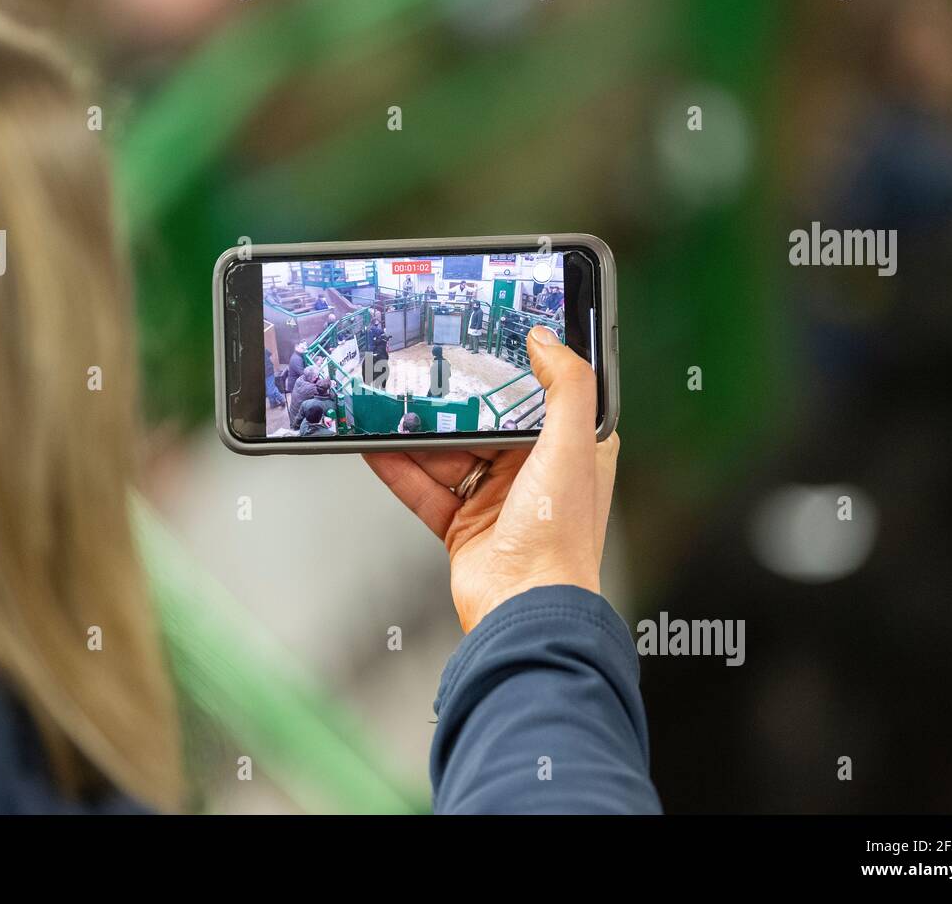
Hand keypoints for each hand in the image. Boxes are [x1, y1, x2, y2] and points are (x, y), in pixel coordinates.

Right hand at [364, 326, 618, 632]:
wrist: (523, 610)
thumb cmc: (559, 540)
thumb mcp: (573, 447)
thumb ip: (566, 387)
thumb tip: (548, 342)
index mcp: (570, 453)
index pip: (538, 399)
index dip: (512, 374)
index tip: (484, 347)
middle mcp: (533, 475)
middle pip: (483, 425)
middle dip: (451, 404)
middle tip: (422, 374)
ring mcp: (495, 500)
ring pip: (448, 455)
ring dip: (418, 435)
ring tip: (390, 405)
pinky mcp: (462, 524)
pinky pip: (425, 488)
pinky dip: (399, 470)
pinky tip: (378, 448)